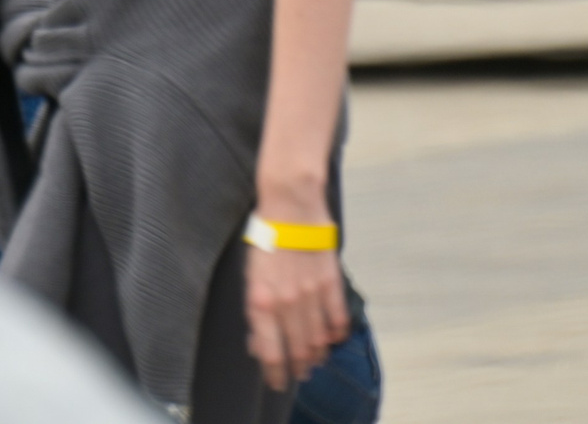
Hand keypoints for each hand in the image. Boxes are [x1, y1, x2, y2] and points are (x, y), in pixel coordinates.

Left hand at [245, 244, 348, 392]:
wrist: (290, 206)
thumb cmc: (265, 237)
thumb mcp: (250, 274)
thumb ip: (256, 309)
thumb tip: (258, 341)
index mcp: (261, 301)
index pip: (269, 351)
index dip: (274, 371)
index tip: (276, 381)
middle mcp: (286, 303)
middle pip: (296, 349)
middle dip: (297, 367)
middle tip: (299, 374)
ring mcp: (310, 294)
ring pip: (318, 339)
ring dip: (317, 354)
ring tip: (315, 360)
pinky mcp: (330, 283)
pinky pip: (337, 319)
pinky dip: (336, 333)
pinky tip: (334, 338)